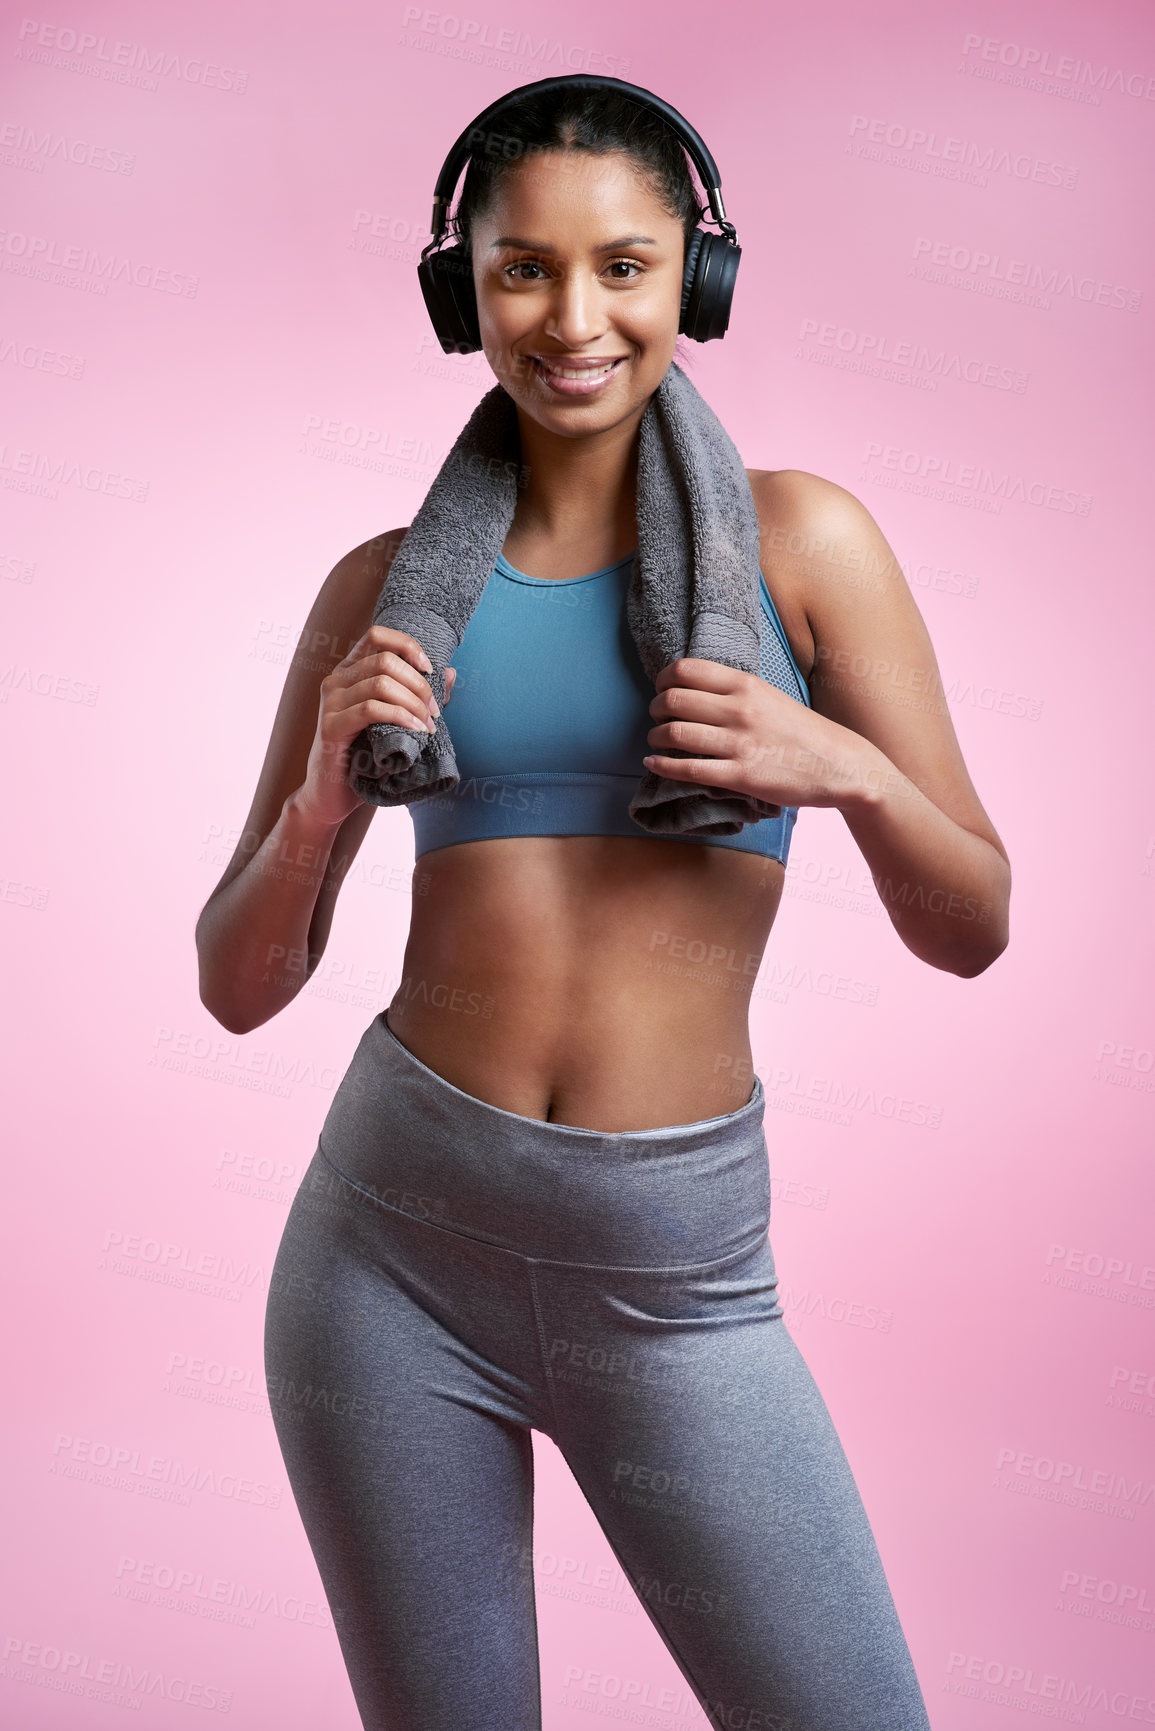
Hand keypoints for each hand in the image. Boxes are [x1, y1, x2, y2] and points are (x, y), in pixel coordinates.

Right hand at [297, 626, 443, 827]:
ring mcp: (331, 703)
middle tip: (435, 711)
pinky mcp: (331, 726)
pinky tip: (416, 730)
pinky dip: (400, 716)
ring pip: (380, 683)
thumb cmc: (367, 756)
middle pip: (384, 660)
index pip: (377, 635)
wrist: (333, 794)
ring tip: (429, 724)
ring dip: (413, 703)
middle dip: (418, 684)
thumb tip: (450, 673)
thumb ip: (420, 697)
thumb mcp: (396, 722)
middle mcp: (336, 680)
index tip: (429, 670)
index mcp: (350, 671)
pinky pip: (371, 709)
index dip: (407, 645)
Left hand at [643, 657, 885, 811]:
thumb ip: (736, 692)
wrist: (839, 764)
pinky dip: (662, 766)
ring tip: (655, 741)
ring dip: (655, 737)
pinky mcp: (740, 776)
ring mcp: (739, 744)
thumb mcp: (770, 696)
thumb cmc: (802, 731)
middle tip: (656, 717)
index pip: (685, 670)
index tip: (661, 689)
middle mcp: (739, 710)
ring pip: (674, 734)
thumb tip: (696, 690)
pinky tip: (653, 765)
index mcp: (746, 685)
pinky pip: (688, 769)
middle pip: (673, 700)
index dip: (663, 679)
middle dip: (655, 709)